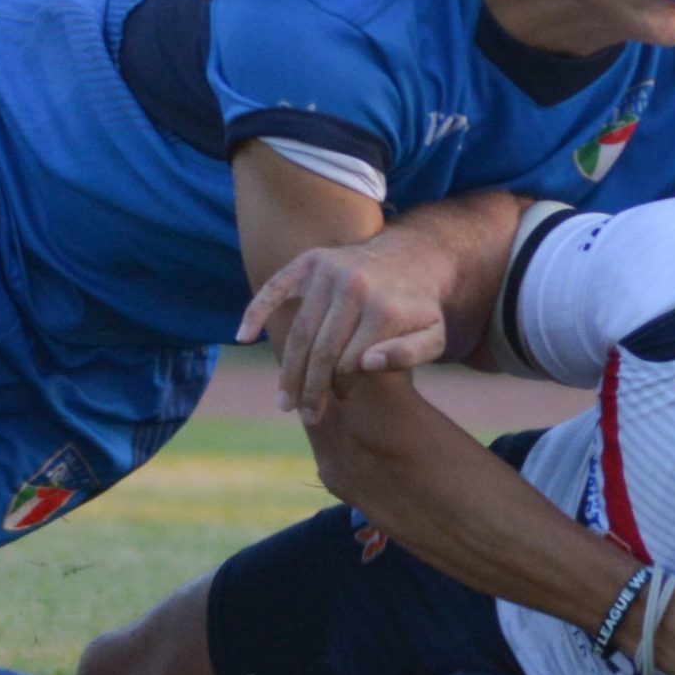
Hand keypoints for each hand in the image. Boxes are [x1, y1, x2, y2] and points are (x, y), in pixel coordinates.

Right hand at [237, 227, 453, 422]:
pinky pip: (276, 287)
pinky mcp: (311, 261)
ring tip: (283, 401)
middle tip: (305, 416)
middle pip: (321, 351)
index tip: (341, 400)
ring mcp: (329, 272)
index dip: (342, 387)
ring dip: (288, 370)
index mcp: (383, 310)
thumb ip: (410, 354)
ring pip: (299, 330)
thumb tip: (368, 364)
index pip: (350, 363)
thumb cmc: (419, 309)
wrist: (412, 258)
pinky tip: (242, 337)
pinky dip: (256, 311)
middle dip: (310, 389)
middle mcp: (354, 287)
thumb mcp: (433, 335)